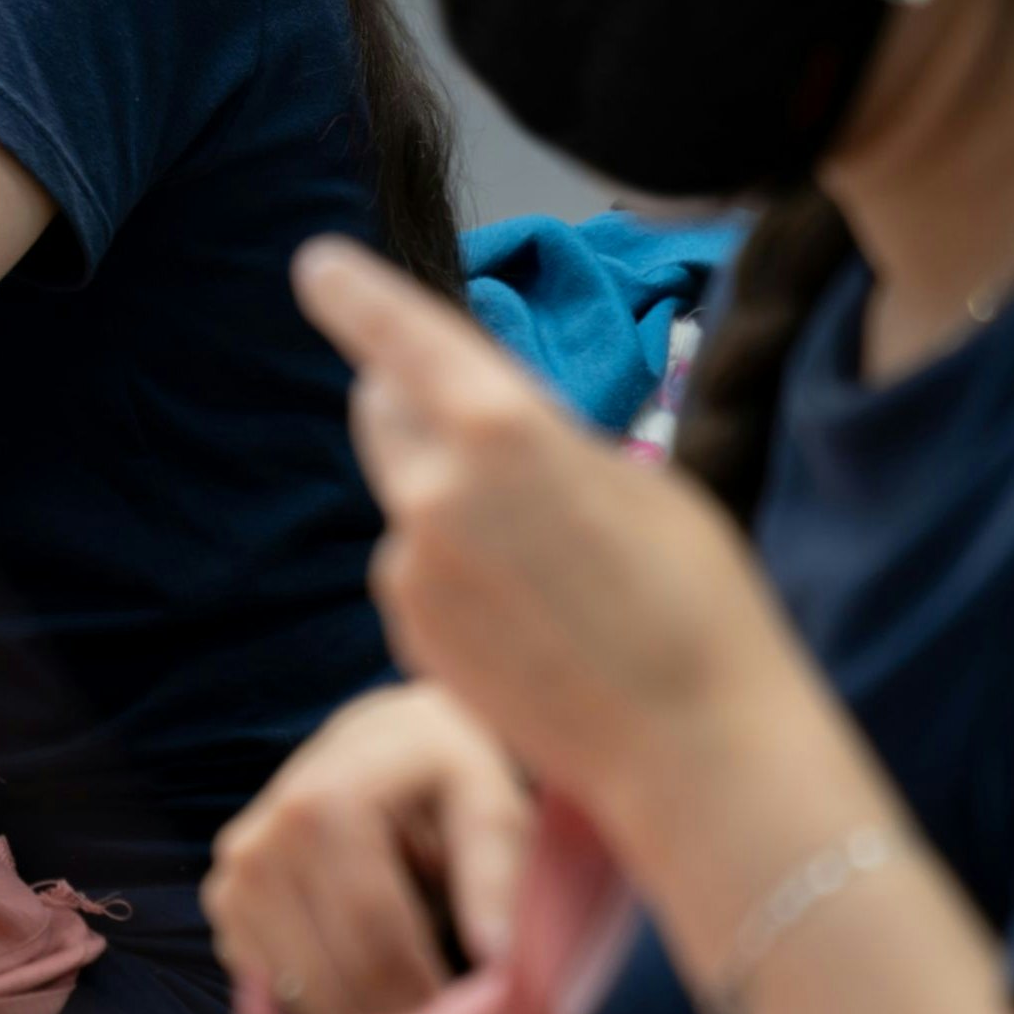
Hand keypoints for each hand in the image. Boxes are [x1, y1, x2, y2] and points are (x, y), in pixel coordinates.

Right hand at [207, 681, 530, 1013]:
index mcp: (322, 807)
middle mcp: (260, 842)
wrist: (380, 745)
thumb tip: (495, 959)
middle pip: (332, 973)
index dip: (423, 998)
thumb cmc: (444, 778)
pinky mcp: (224, 906)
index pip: (373, 933)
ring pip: (300, 994)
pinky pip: (274, 991)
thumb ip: (493, 875)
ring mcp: (233, 878)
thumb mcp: (488, 802)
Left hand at [292, 235, 810, 829]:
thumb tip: (491, 432)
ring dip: (449, 507)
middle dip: (410, 401)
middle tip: (477, 432)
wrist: (692, 747)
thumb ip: (542, 440)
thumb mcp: (634, 481)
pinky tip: (528, 623)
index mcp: (499, 430)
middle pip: (383, 411)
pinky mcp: (404, 629)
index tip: (317, 265)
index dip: (355, 295)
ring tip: (551, 572)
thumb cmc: (696, 602)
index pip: (402, 338)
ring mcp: (408, 567)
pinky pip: (415, 572)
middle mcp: (432, 491)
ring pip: (407, 501)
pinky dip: (452, 577)